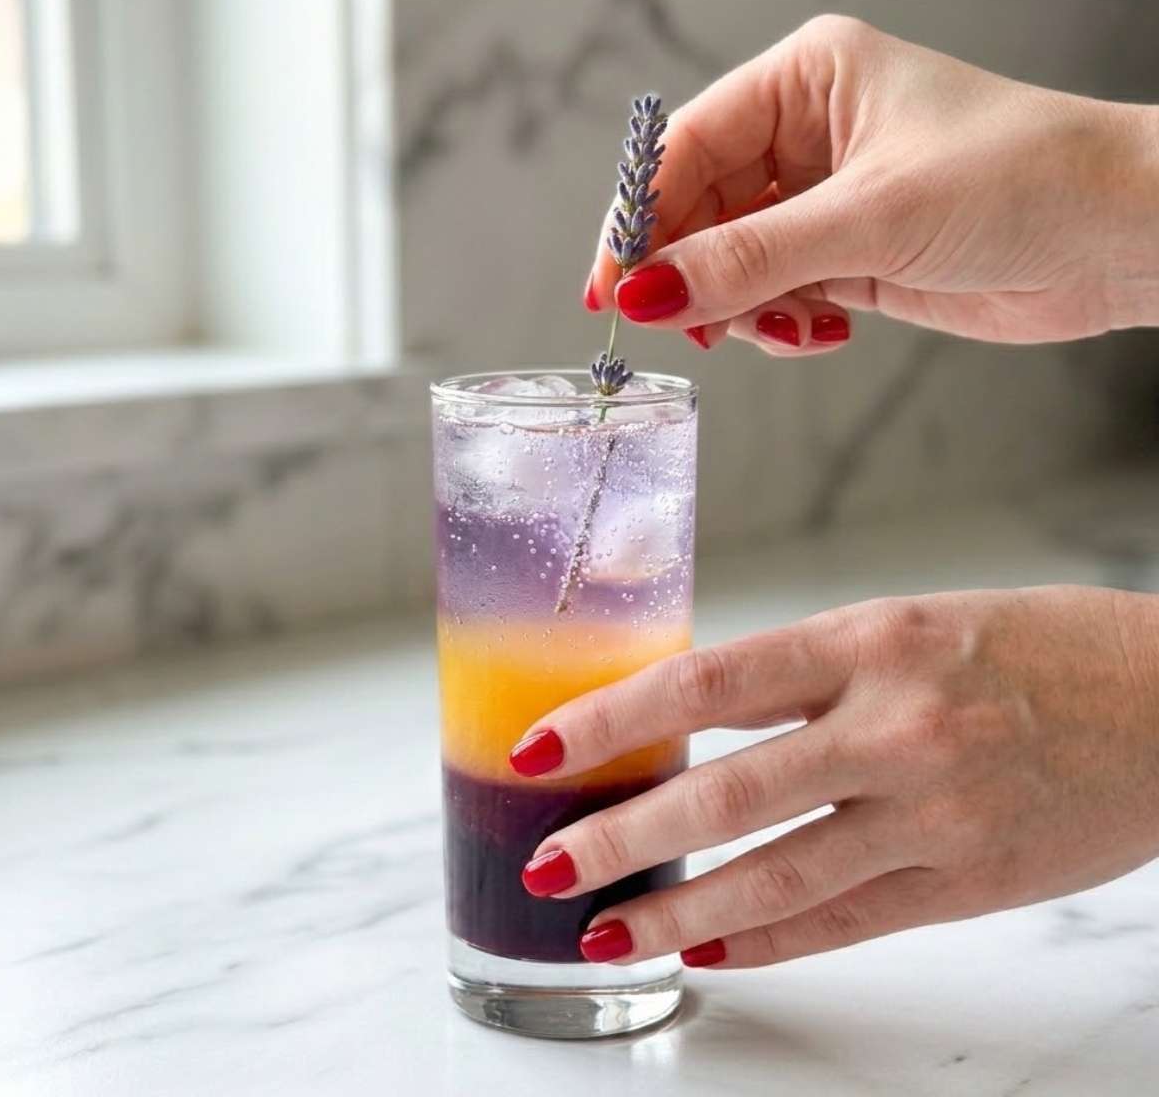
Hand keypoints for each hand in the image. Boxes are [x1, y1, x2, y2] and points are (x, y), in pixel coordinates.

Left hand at [511, 586, 1158, 967]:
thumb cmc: (1032, 647)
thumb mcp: (908, 624)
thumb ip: (807, 675)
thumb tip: (697, 717)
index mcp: (870, 640)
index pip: (705, 683)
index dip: (610, 720)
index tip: (543, 747)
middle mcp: (895, 727)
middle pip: (726, 795)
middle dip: (623, 836)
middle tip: (550, 862)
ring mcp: (934, 815)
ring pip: (778, 878)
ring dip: (679, 913)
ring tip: (608, 929)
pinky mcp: (970, 884)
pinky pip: (848, 923)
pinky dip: (770, 941)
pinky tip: (714, 950)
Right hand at [585, 16, 1158, 352]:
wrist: (1121, 237)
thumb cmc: (1023, 180)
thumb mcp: (870, 216)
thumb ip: (750, 258)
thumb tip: (649, 291)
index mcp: (806, 82)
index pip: (686, 147)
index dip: (638, 218)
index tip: (610, 285)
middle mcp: (807, 135)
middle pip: (699, 209)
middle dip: (690, 272)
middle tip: (683, 326)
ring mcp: (826, 199)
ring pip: (732, 260)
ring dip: (740, 305)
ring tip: (781, 326)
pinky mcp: (848, 255)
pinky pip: (775, 294)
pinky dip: (780, 323)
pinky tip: (819, 330)